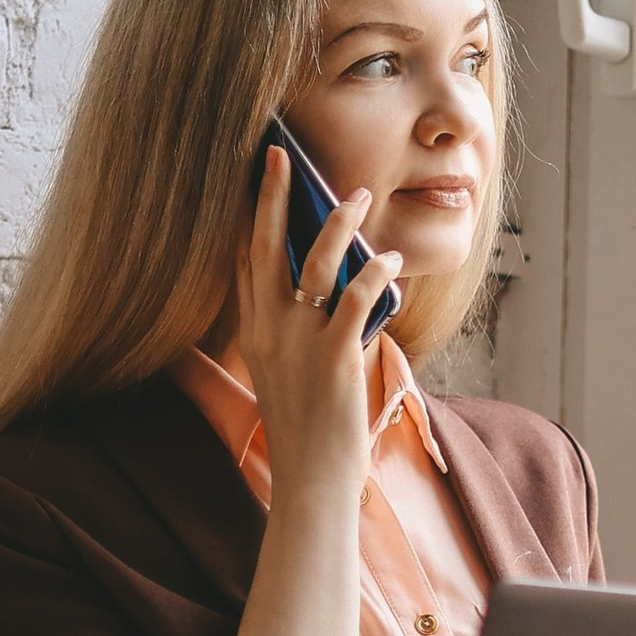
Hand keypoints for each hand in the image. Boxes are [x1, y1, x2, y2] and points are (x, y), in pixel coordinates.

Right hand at [233, 145, 401, 518]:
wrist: (311, 480)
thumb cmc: (307, 431)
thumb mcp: (287, 374)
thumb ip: (297, 333)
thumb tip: (333, 295)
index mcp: (253, 332)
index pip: (246, 261)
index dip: (251, 217)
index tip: (258, 180)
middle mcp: (268, 330)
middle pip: (266, 246)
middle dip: (273, 196)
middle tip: (281, 155)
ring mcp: (298, 341)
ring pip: (314, 263)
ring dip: (338, 224)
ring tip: (358, 196)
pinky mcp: (333, 357)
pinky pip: (355, 298)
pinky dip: (374, 273)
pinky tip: (390, 261)